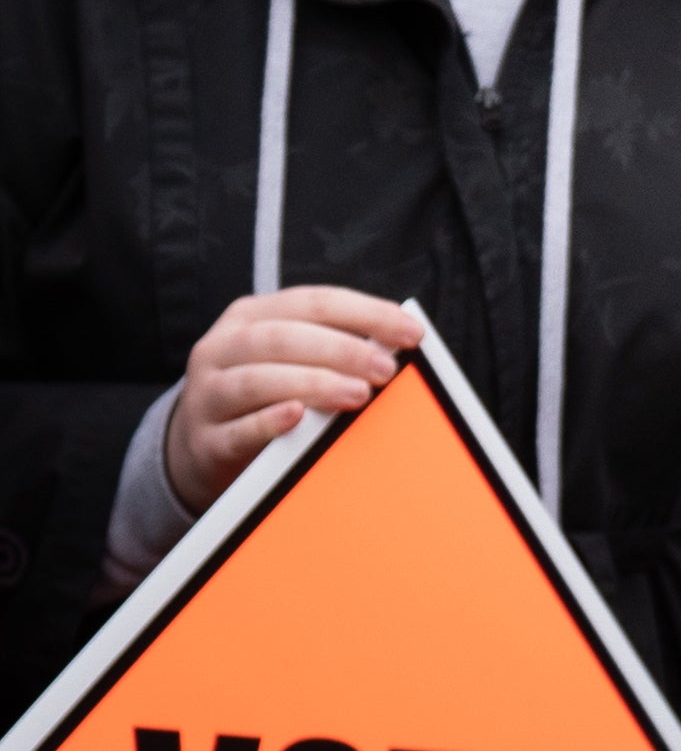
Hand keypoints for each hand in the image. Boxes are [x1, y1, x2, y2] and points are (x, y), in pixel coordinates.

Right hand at [166, 286, 422, 509]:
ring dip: (315, 384)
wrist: (197, 447)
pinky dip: (270, 422)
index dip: (367, 313)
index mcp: (249, 317)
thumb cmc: (261, 394)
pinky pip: (238, 430)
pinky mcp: (204, 442)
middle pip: (283, 338)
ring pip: (258, 380)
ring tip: (358, 394)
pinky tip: (299, 418)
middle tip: (386, 369)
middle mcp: (221, 349)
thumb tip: (397, 344)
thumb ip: (332, 344)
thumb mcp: (287, 358)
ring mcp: (207, 395)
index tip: (412, 332)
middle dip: (343, 350)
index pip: (314, 302)